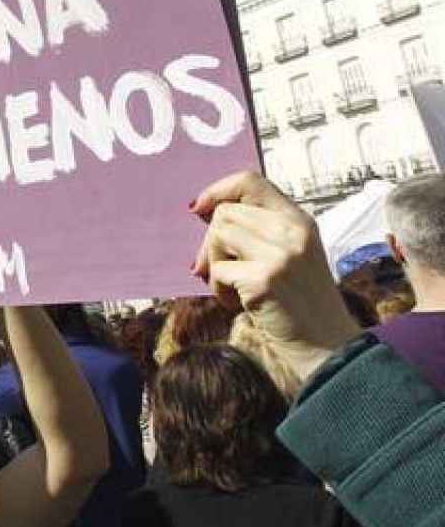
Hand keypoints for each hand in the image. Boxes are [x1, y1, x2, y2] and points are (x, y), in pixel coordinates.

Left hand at [189, 170, 359, 379]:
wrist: (327, 345)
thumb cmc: (298, 302)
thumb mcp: (289, 254)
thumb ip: (258, 230)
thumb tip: (204, 211)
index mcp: (299, 220)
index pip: (251, 181)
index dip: (217, 190)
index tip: (199, 209)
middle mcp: (293, 231)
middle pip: (225, 212)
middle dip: (210, 242)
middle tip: (216, 269)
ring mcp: (281, 254)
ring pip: (218, 235)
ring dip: (213, 265)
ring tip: (232, 287)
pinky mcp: (265, 279)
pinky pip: (217, 272)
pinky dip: (218, 290)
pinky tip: (237, 303)